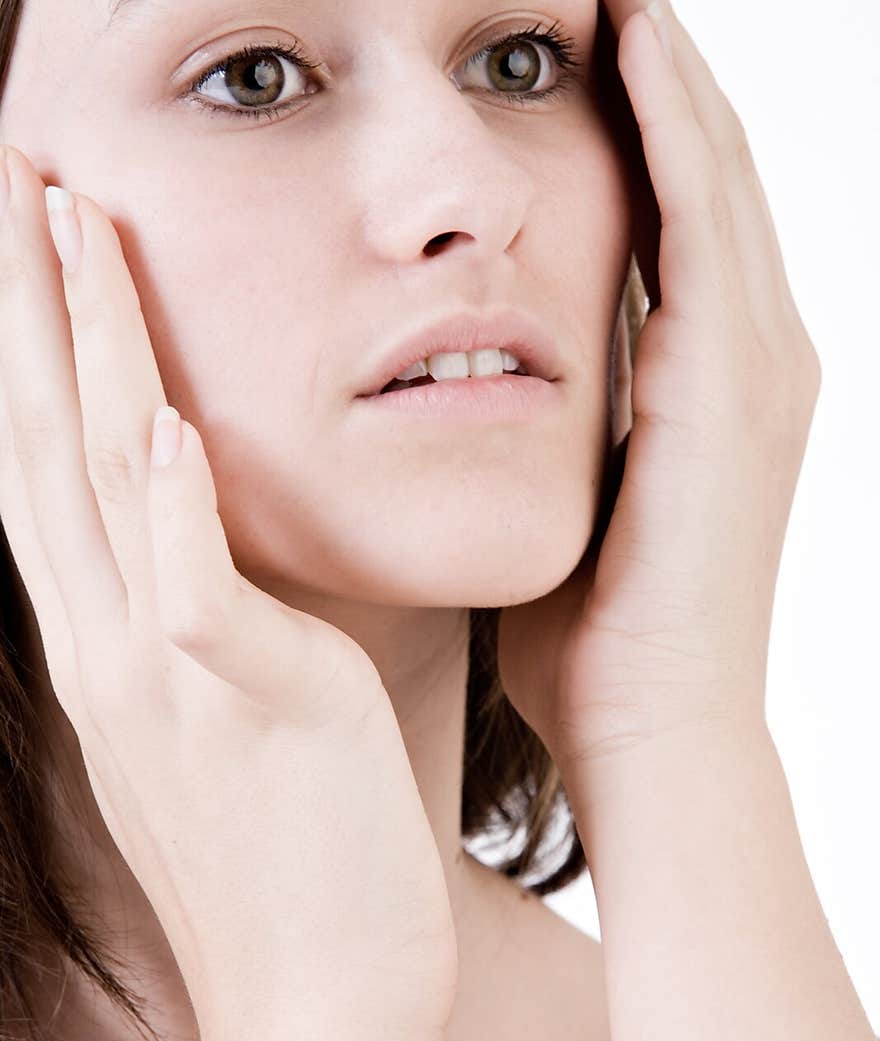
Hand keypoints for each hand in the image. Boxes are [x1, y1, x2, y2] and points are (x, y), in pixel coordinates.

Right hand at [0, 146, 456, 1040]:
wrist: (323, 1003)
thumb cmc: (292, 861)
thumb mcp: (219, 724)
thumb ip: (197, 627)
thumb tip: (204, 538)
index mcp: (114, 647)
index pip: (52, 470)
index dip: (34, 350)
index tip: (35, 245)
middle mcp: (112, 652)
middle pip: (48, 449)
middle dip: (27, 308)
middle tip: (16, 178)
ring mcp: (167, 684)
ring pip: (103, 492)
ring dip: (88, 355)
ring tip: (71, 226)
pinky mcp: (252, 713)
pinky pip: (192, 596)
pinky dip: (168, 511)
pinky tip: (164, 422)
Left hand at [497, 0, 821, 766]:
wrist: (648, 731)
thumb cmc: (588, 643)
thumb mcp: (562, 505)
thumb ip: (546, 427)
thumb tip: (473, 381)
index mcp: (713, 385)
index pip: (678, 217)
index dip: (638, 120)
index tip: (579, 39)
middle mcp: (757, 357)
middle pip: (707, 171)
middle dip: (659, 66)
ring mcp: (761, 366)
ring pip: (715, 171)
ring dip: (667, 65)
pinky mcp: (734, 385)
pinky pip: (702, 218)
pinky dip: (671, 123)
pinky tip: (632, 38)